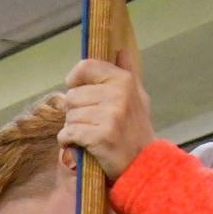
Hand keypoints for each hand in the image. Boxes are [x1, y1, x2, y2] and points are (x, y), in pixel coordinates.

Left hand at [60, 52, 153, 178]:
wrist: (143, 164)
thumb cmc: (135, 130)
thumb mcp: (137, 96)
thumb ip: (126, 72)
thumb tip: (120, 48)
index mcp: (123, 80)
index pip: (84, 67)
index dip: (75, 80)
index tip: (79, 91)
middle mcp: (117, 94)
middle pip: (72, 95)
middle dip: (75, 111)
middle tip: (91, 122)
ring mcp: (110, 115)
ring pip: (69, 115)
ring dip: (73, 127)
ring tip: (89, 134)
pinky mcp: (100, 136)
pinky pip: (68, 133)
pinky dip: (69, 141)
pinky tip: (81, 144)